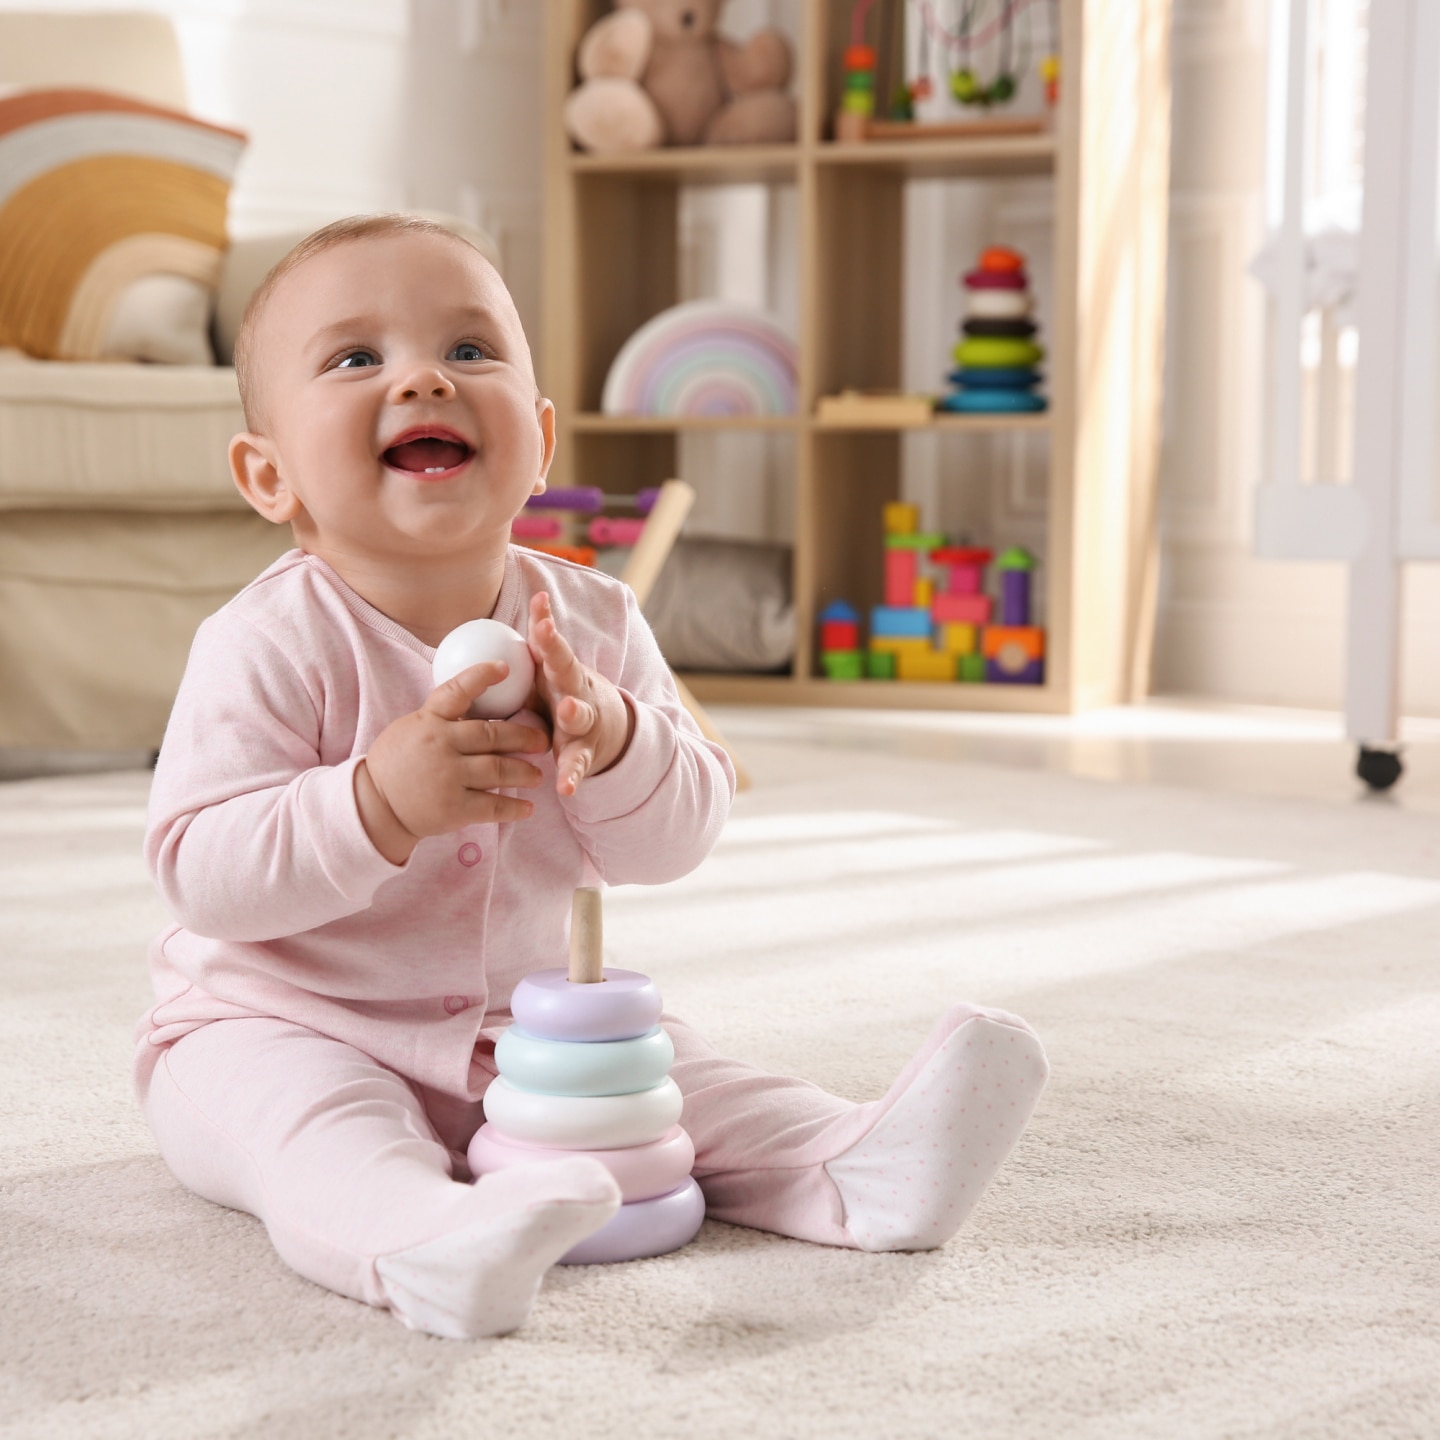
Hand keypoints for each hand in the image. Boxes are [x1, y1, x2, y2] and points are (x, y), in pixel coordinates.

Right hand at [356, 662, 548, 863]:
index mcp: (429, 720)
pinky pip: (493, 806)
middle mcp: (440, 745)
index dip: (482, 676)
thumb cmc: (398, 762)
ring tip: (537, 774)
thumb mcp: (412, 728)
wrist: (375, 805)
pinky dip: (514, 807)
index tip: (504, 667)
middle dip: (524, 736)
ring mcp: (447, 778)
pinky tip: (528, 808)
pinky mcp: (453, 808)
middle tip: (542, 740)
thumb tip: (479, 696)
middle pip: (492, 735)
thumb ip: (443, 716)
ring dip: (525, 771)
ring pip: (499, 770)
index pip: (457, 690)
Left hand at [527, 591, 633, 796]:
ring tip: (568, 709)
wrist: (611, 733)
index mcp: (563, 673)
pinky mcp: (585, 754)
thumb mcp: (555, 669)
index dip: (546, 625)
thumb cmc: (568, 695)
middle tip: (546, 635)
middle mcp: (576, 692)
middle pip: (567, 671)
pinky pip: (577, 765)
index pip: (553, 644)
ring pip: (579, 716)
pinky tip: (566, 788)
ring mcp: (584, 724)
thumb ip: (542, 643)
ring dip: (574, 711)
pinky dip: (572, 775)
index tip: (539, 604)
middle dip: (557, 653)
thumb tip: (526, 602)